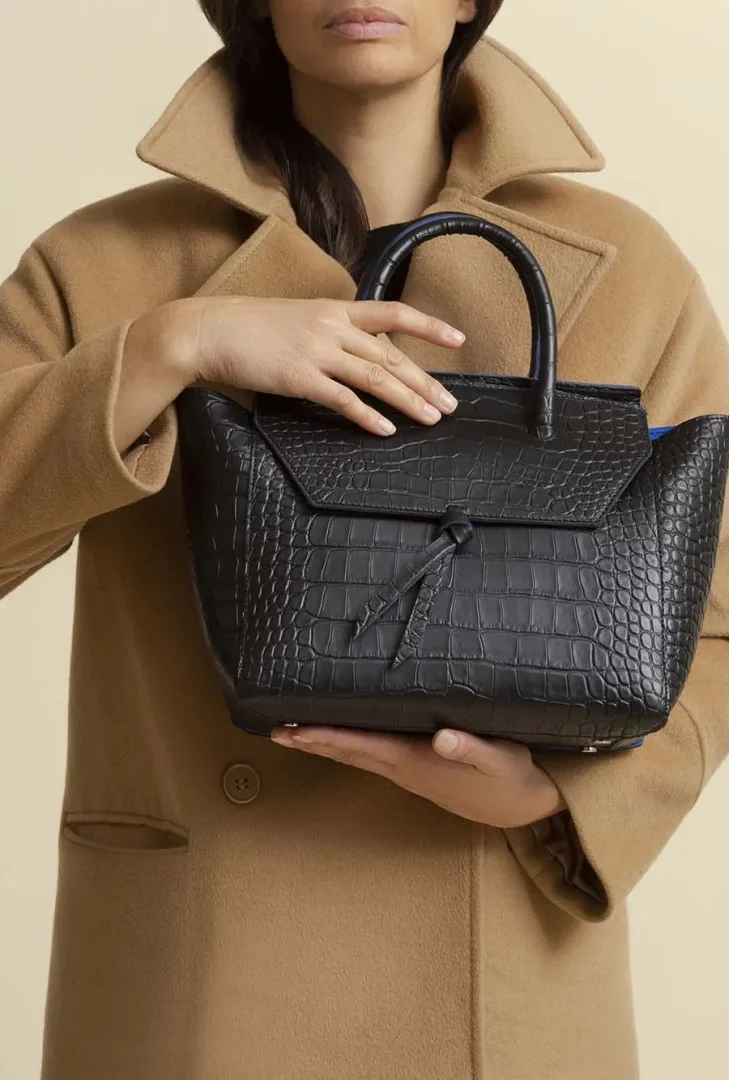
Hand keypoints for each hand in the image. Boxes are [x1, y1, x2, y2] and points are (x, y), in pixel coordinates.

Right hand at [164, 294, 465, 434]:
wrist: (209, 330)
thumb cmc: (248, 327)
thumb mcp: (297, 318)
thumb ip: (329, 332)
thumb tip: (353, 352)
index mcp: (335, 309)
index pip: (393, 313)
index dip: (428, 326)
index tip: (458, 339)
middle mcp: (332, 327)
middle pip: (391, 356)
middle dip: (425, 382)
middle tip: (450, 404)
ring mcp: (317, 351)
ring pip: (375, 378)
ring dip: (408, 401)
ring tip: (431, 419)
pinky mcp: (299, 377)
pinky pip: (343, 399)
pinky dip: (368, 416)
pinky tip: (386, 429)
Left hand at [270, 726, 566, 827]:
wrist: (520, 807)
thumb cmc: (508, 775)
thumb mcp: (498, 757)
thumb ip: (471, 747)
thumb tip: (443, 739)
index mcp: (414, 759)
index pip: (359, 744)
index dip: (324, 737)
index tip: (293, 731)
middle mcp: (403, 767)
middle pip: (346, 752)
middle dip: (310, 742)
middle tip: (274, 731)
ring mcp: (407, 771)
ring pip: (355, 755)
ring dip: (323, 745)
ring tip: (293, 734)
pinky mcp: (416, 768)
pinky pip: (370, 754)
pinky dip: (346, 745)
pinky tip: (338, 737)